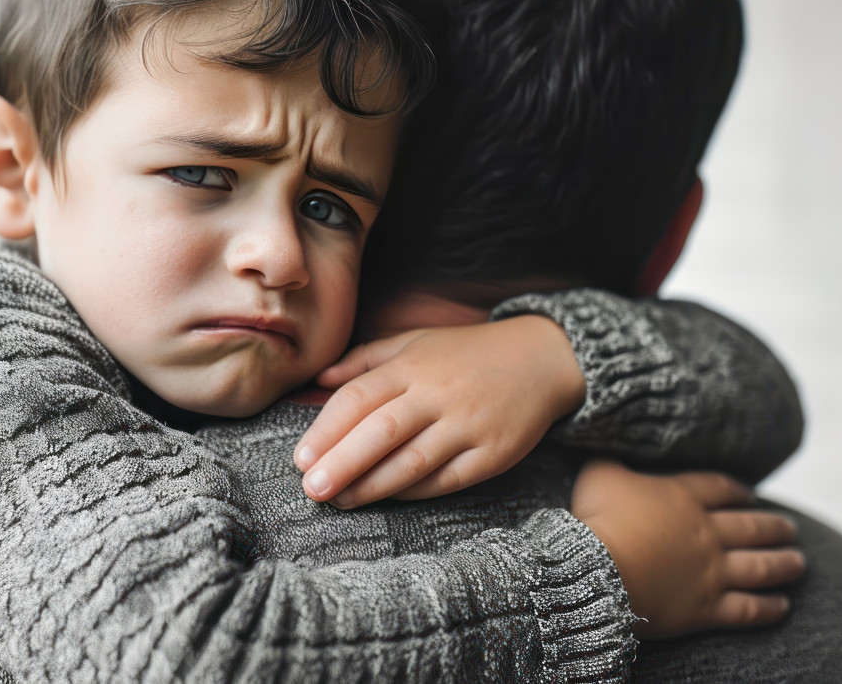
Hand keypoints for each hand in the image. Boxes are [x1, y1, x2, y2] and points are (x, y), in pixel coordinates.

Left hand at [293, 315, 585, 507]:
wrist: (541, 359)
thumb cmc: (467, 353)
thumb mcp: (414, 341)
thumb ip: (365, 359)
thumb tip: (317, 379)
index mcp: (412, 366)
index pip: (359, 397)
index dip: (326, 429)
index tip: (300, 458)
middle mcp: (438, 394)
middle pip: (381, 432)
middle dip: (342, 463)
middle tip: (311, 488)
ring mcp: (467, 425)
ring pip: (413, 461)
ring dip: (372, 485)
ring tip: (340, 500)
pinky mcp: (492, 453)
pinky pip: (447, 479)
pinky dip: (413, 491)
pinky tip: (386, 498)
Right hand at [571, 459, 805, 638]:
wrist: (599, 568)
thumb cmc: (598, 517)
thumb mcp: (600, 473)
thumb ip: (612, 459)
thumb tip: (612, 443)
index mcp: (683, 497)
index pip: (720, 489)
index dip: (738, 491)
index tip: (750, 496)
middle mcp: (706, 532)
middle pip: (750, 527)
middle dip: (774, 527)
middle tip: (790, 528)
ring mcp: (711, 572)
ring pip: (759, 566)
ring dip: (783, 563)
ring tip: (799, 562)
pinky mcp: (706, 608)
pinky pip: (747, 609)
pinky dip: (769, 608)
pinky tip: (783, 605)